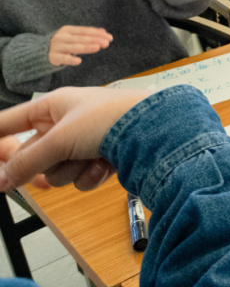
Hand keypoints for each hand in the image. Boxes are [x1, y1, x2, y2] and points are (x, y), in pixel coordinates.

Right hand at [0, 87, 153, 191]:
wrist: (156, 132)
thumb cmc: (111, 119)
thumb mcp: (60, 139)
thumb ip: (27, 162)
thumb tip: (1, 180)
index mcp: (54, 106)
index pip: (11, 121)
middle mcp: (68, 123)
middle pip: (34, 155)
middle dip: (46, 162)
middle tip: (59, 160)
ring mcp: (85, 142)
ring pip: (57, 171)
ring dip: (72, 170)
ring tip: (90, 157)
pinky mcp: (102, 159)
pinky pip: (81, 178)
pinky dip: (91, 176)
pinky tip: (106, 166)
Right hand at [49, 26, 112, 66]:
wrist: (40, 51)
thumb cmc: (63, 43)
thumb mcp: (73, 36)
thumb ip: (87, 34)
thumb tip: (104, 32)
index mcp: (68, 30)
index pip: (85, 31)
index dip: (97, 34)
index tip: (110, 38)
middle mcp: (62, 37)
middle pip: (81, 38)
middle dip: (95, 40)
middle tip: (106, 43)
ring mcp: (57, 47)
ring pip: (74, 47)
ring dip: (87, 47)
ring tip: (97, 47)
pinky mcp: (53, 57)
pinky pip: (63, 59)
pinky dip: (71, 59)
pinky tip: (79, 61)